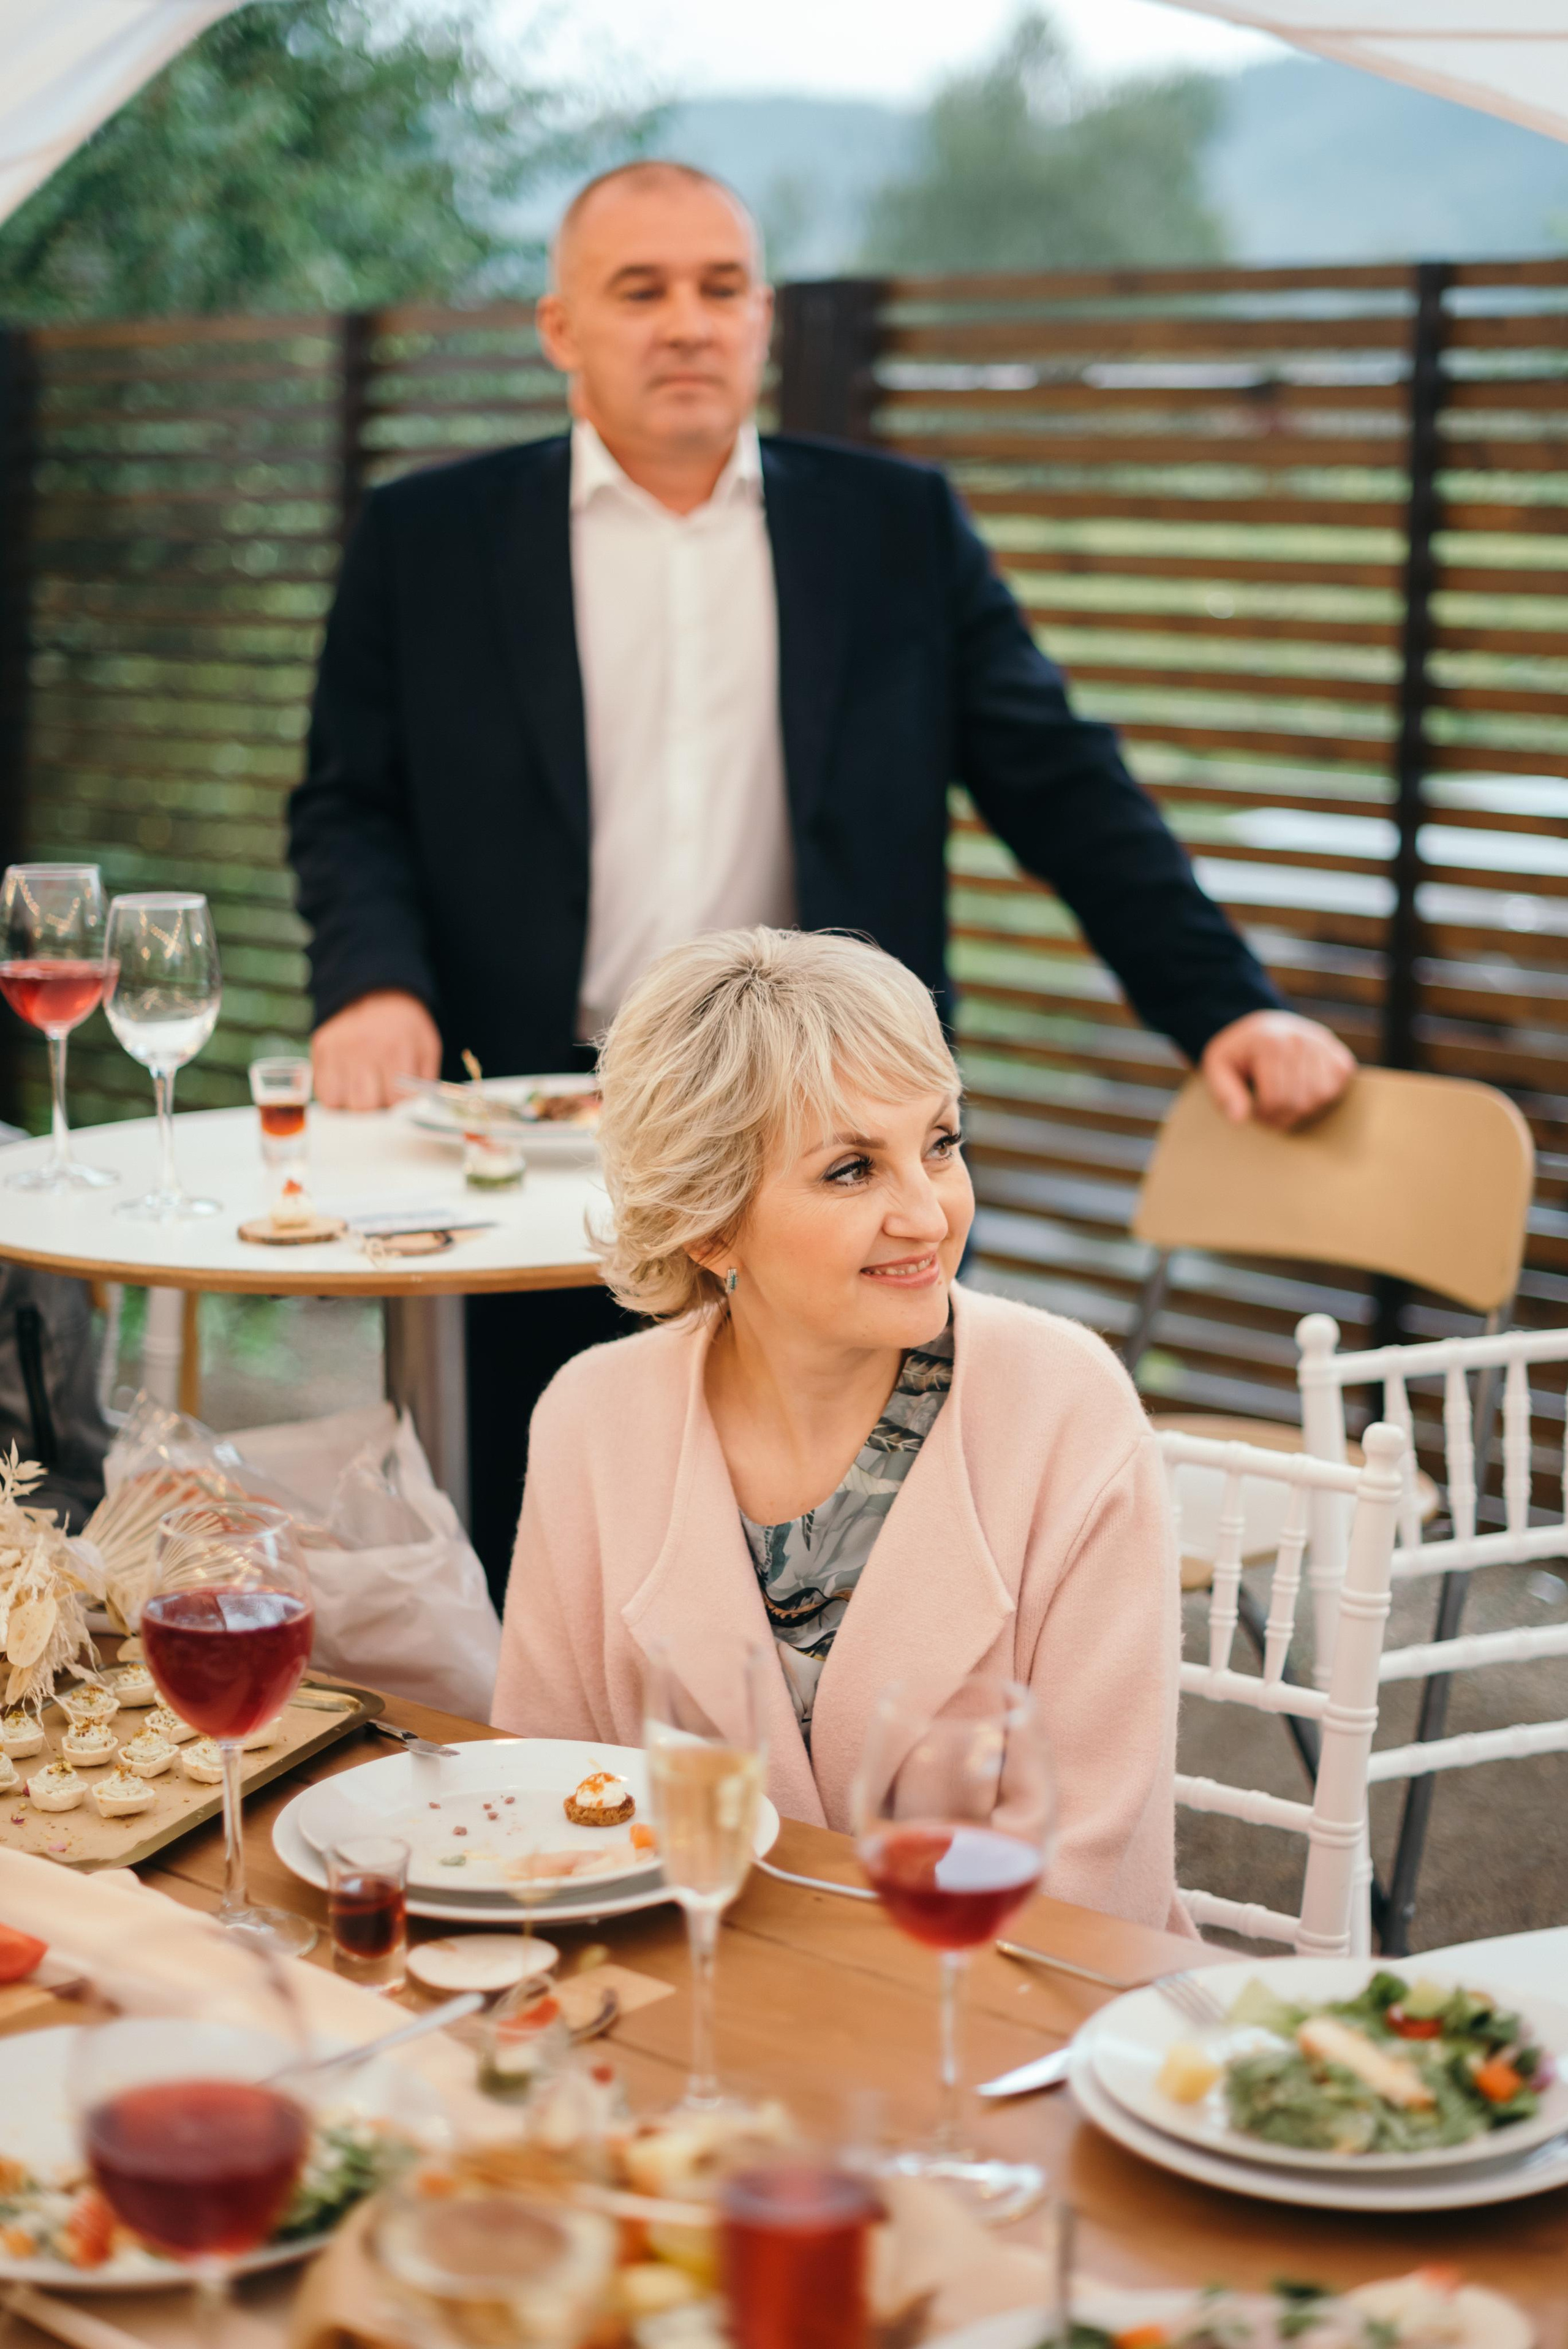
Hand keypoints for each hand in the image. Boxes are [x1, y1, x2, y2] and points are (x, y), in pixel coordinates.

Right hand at [311, 989, 440, 1111]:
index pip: (394, 1102)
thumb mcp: (427, 1048)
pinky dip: (335, 1096)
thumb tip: (416, 1113)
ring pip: (340, 1103)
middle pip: (364, 1106)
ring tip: (364, 1092)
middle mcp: (365, 1049)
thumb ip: (424, 1083)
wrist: (377, 991)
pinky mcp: (321, 1049)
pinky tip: (347, 1086)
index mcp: (397, 1049)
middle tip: (381, 1099)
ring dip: (353, 1105)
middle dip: (375, 1109)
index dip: (398, 1110)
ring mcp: (339, 1049)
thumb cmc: (405, 1026)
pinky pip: (322, 1092)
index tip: (399, 1105)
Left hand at [1200, 1010, 1355, 1130]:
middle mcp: (1301, 1039)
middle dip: (1280, 1116)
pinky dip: (1320, 1098)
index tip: (1252, 1110)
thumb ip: (1224, 1094)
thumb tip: (1238, 1119)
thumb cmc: (1238, 1053)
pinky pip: (1337, 1089)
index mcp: (1270, 1042)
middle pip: (1299, 1102)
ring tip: (1282, 1100)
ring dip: (1300, 1109)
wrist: (1262, 1028)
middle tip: (1266, 1111)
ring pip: (1319, 1098)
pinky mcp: (1339, 1053)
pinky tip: (1302, 1090)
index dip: (1262, 1115)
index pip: (1275, 1099)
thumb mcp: (1218, 1068)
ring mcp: (1323, 1045)